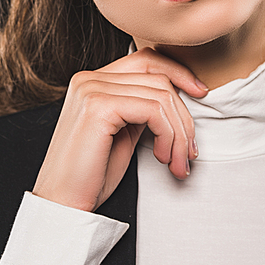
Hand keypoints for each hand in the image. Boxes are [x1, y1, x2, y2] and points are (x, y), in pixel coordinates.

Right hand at [32, 48, 207, 211]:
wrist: (63, 205)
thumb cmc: (93, 175)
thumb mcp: (124, 132)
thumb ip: (143, 107)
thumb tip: (183, 94)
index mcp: (93, 80)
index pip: (146, 59)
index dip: (178, 72)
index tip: (201, 93)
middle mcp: (89, 78)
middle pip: (159, 78)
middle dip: (184, 116)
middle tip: (189, 152)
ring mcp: (91, 89)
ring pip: (161, 95)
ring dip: (179, 133)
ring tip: (176, 161)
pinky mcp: (98, 106)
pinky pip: (154, 110)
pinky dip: (168, 134)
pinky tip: (162, 157)